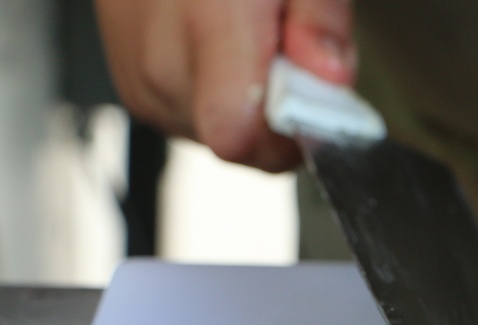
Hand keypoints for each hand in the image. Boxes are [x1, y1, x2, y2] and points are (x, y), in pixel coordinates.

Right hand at [93, 0, 355, 171]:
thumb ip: (320, 17)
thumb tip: (330, 78)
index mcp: (206, 21)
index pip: (239, 133)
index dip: (291, 136)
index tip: (319, 102)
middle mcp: (162, 61)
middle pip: (244, 144)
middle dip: (285, 115)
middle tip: (295, 52)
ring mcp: (143, 82)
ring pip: (226, 140)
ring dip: (257, 108)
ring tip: (255, 42)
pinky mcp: (137, 93)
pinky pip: (199, 124)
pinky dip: (227, 100)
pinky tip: (229, 52)